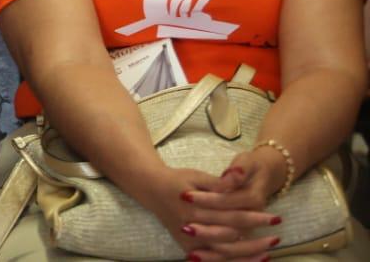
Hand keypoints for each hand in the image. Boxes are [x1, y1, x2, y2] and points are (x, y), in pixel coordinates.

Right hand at [135, 164, 279, 260]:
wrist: (151, 189)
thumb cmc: (177, 181)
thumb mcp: (196, 176)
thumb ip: (218, 182)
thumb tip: (237, 179)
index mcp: (194, 208)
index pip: (231, 215)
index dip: (254, 217)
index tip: (274, 218)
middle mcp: (191, 228)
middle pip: (229, 238)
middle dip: (255, 240)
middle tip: (276, 238)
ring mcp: (188, 241)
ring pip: (222, 254)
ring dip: (246, 256)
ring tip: (267, 254)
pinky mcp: (187, 249)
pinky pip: (213, 261)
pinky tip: (249, 261)